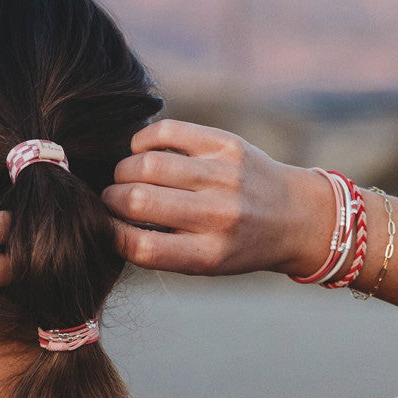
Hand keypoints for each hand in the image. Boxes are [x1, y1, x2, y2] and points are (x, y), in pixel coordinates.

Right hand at [102, 120, 331, 277]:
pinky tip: (141, 152)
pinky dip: (143, 141)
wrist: (294, 217)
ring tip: (125, 178)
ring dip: (123, 171)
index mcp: (208, 254)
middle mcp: (218, 216)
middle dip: (110, 199)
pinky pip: (167, 133)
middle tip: (109, 199)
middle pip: (137, 201)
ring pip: (146, 165)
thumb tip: (106, 219)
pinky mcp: (226, 145)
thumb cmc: (236, 245)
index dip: (110, 234)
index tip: (103, 227)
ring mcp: (223, 176)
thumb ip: (159, 248)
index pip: (140, 246)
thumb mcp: (203, 264)